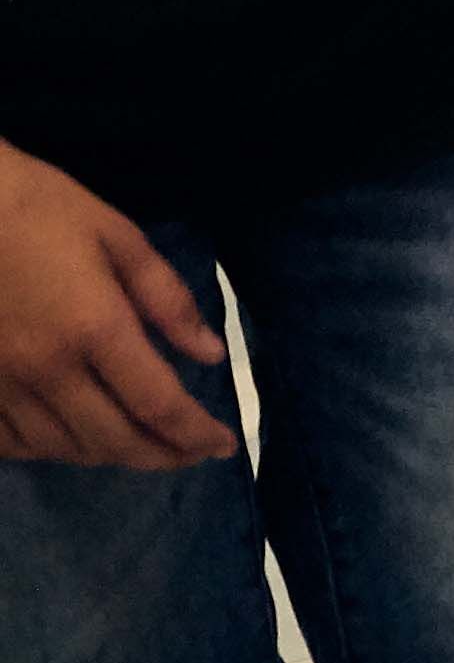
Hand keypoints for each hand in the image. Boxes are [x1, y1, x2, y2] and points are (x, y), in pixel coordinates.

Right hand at [0, 138, 232, 468]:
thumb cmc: (36, 207)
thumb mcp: (118, 237)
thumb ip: (168, 300)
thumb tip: (210, 354)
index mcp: (95, 329)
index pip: (158, 406)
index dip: (197, 435)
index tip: (224, 444)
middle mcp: (46, 369)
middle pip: (113, 441)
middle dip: (162, 456)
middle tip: (191, 453)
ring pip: (62, 448)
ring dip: (110, 456)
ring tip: (144, 445)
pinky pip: (12, 442)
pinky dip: (51, 449)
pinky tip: (73, 438)